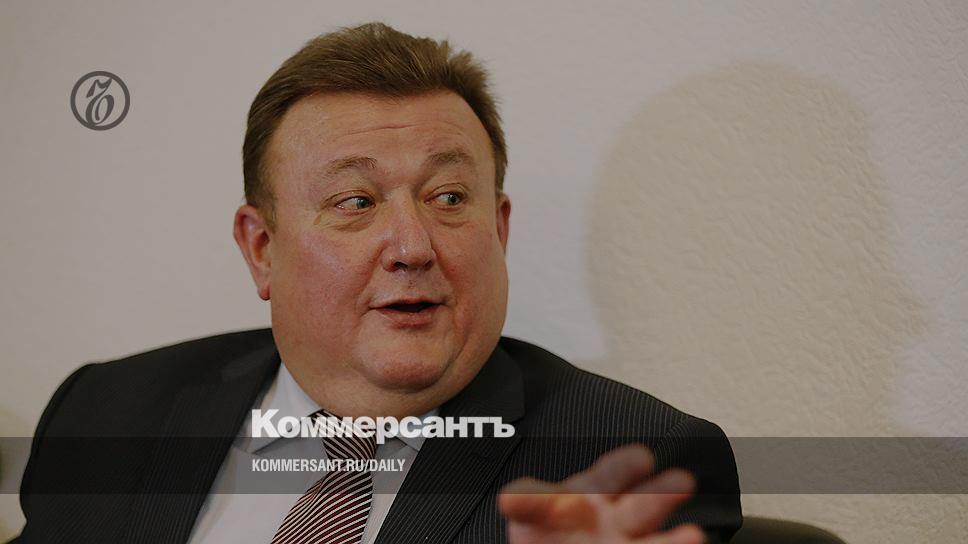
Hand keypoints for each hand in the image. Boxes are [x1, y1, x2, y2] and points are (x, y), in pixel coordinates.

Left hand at [498, 444, 703, 543]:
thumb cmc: (546, 535)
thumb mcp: (531, 514)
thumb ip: (528, 503)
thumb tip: (510, 499)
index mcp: (594, 493)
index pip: (613, 473)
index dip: (627, 466)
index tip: (642, 458)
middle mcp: (617, 519)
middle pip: (643, 505)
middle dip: (662, 493)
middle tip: (682, 481)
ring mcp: (626, 543)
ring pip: (653, 542)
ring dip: (672, 540)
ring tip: (692, 536)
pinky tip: (686, 543)